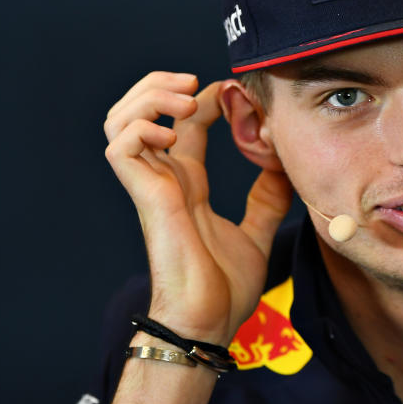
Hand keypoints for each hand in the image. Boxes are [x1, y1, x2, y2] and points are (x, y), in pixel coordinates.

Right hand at [103, 72, 291, 344]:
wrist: (209, 321)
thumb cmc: (224, 288)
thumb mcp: (257, 232)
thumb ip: (266, 199)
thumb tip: (282, 169)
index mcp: (187, 182)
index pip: (183, 122)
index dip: (203, 97)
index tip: (232, 90)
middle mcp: (164, 177)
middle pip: (139, 110)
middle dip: (161, 85)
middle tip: (196, 82)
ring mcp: (151, 185)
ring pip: (120, 120)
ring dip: (150, 99)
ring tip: (185, 101)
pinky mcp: (145, 196)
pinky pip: (121, 147)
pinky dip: (143, 128)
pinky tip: (174, 135)